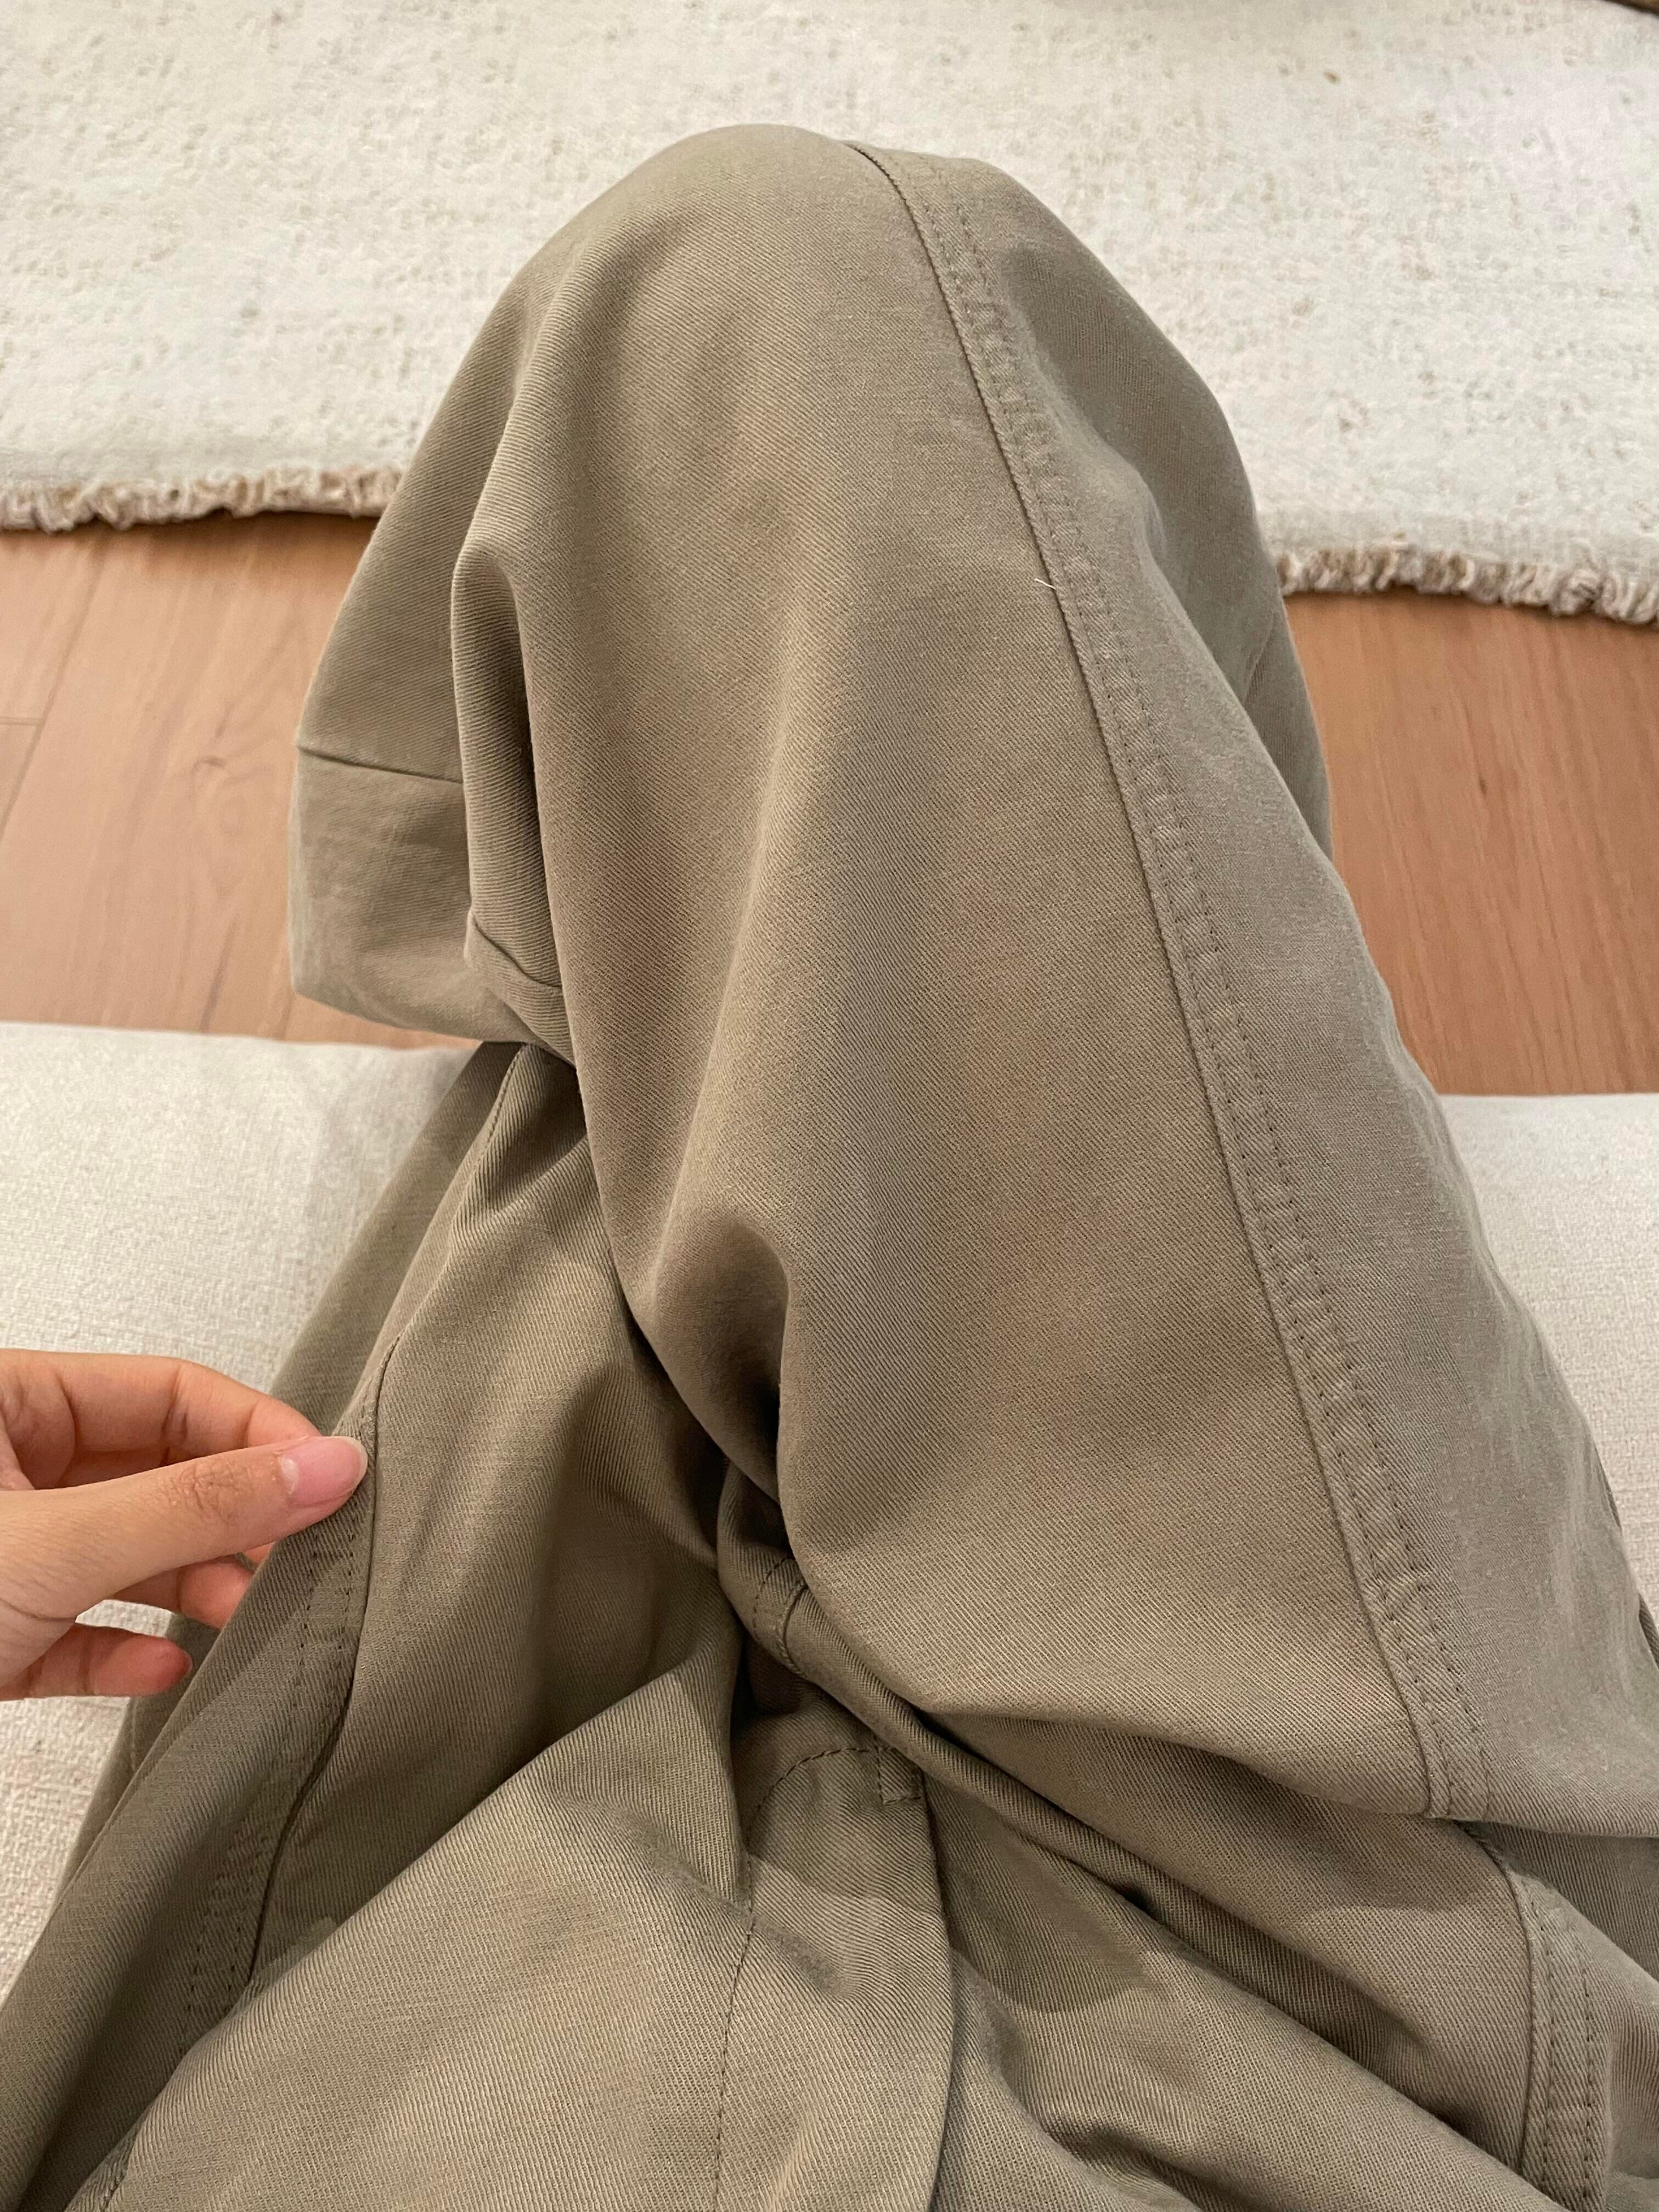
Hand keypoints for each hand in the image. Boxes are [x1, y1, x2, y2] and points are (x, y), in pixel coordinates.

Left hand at [0, 1350, 366, 1699]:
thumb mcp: (58, 1543)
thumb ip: (193, 1507)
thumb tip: (323, 1467)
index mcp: (10, 1402)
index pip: (167, 1393)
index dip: (253, 1433)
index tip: (325, 1480)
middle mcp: (7, 1469)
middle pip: (157, 1474)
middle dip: (230, 1523)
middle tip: (302, 1557)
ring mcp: (4, 1553)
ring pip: (125, 1556)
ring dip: (192, 1588)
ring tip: (249, 1619)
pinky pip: (76, 1633)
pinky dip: (126, 1651)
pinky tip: (165, 1666)